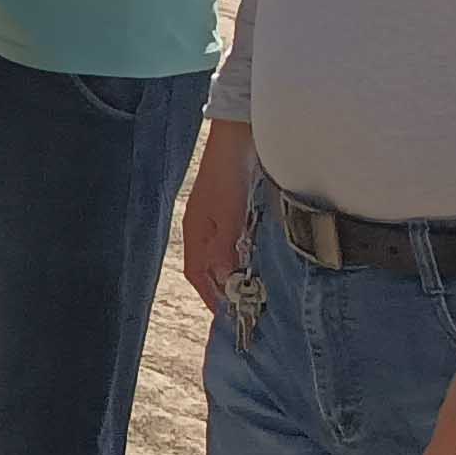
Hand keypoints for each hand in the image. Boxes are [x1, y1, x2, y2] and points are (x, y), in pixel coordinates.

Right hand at [182, 119, 253, 311]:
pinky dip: (244, 256)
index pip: (197, 274)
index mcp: (196, 232)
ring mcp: (218, 218)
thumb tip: (223, 279)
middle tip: (246, 308)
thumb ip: (225, 246)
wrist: (238, 136)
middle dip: (223, 290)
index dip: (211, 297)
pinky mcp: (234, 209)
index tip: (229, 318)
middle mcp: (204, 228)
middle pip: (209, 268)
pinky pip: (235, 242)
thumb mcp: (228, 213)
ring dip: (236, 273)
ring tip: (255, 289)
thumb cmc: (228, 172)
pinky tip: (259, 258)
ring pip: (223, 256)